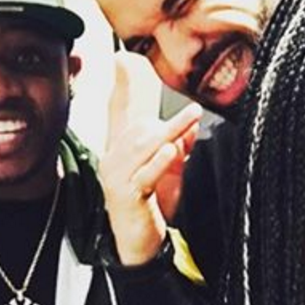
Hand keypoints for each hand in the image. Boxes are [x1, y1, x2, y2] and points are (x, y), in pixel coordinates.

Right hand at [100, 53, 201, 264]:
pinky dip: (160, 162)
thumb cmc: (149, 207)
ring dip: (169, 134)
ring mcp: (116, 179)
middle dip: (167, 123)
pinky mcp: (126, 196)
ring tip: (189, 122)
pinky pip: (144, 174)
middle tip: (192, 114)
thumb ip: (176, 148)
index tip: (122, 59)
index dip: (122, 87)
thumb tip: (190, 127)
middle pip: (138, 130)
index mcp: (119, 152)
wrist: (138, 245)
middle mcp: (112, 161)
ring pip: (142, 147)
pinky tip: (172, 150)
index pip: (117, 113)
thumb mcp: (166, 172)